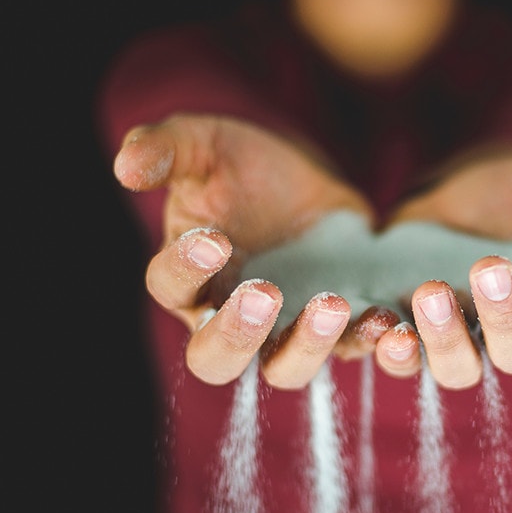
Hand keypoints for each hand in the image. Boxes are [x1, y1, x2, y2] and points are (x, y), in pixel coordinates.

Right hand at [114, 112, 397, 388]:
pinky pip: (349, 350)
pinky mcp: (337, 329)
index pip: (171, 288)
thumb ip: (167, 148)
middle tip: (264, 294)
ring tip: (333, 304)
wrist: (308, 182)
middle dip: (236, 335)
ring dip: (307, 346)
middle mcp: (228, 319)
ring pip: (285, 368)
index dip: (186, 269)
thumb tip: (126, 167)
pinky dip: (367, 340)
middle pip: (215, 360)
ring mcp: (284, 331)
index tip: (214, 236)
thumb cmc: (242, 167)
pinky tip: (385, 319)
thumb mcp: (205, 144)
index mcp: (187, 277)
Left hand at [379, 149, 511, 388]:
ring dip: (444, 340)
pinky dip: (387, 346)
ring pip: (458, 366)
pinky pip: (400, 355)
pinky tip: (378, 323)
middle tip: (491, 267)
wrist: (452, 194)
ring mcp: (458, 333)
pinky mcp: (407, 327)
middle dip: (506, 316)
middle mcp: (511, 326)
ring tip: (430, 293)